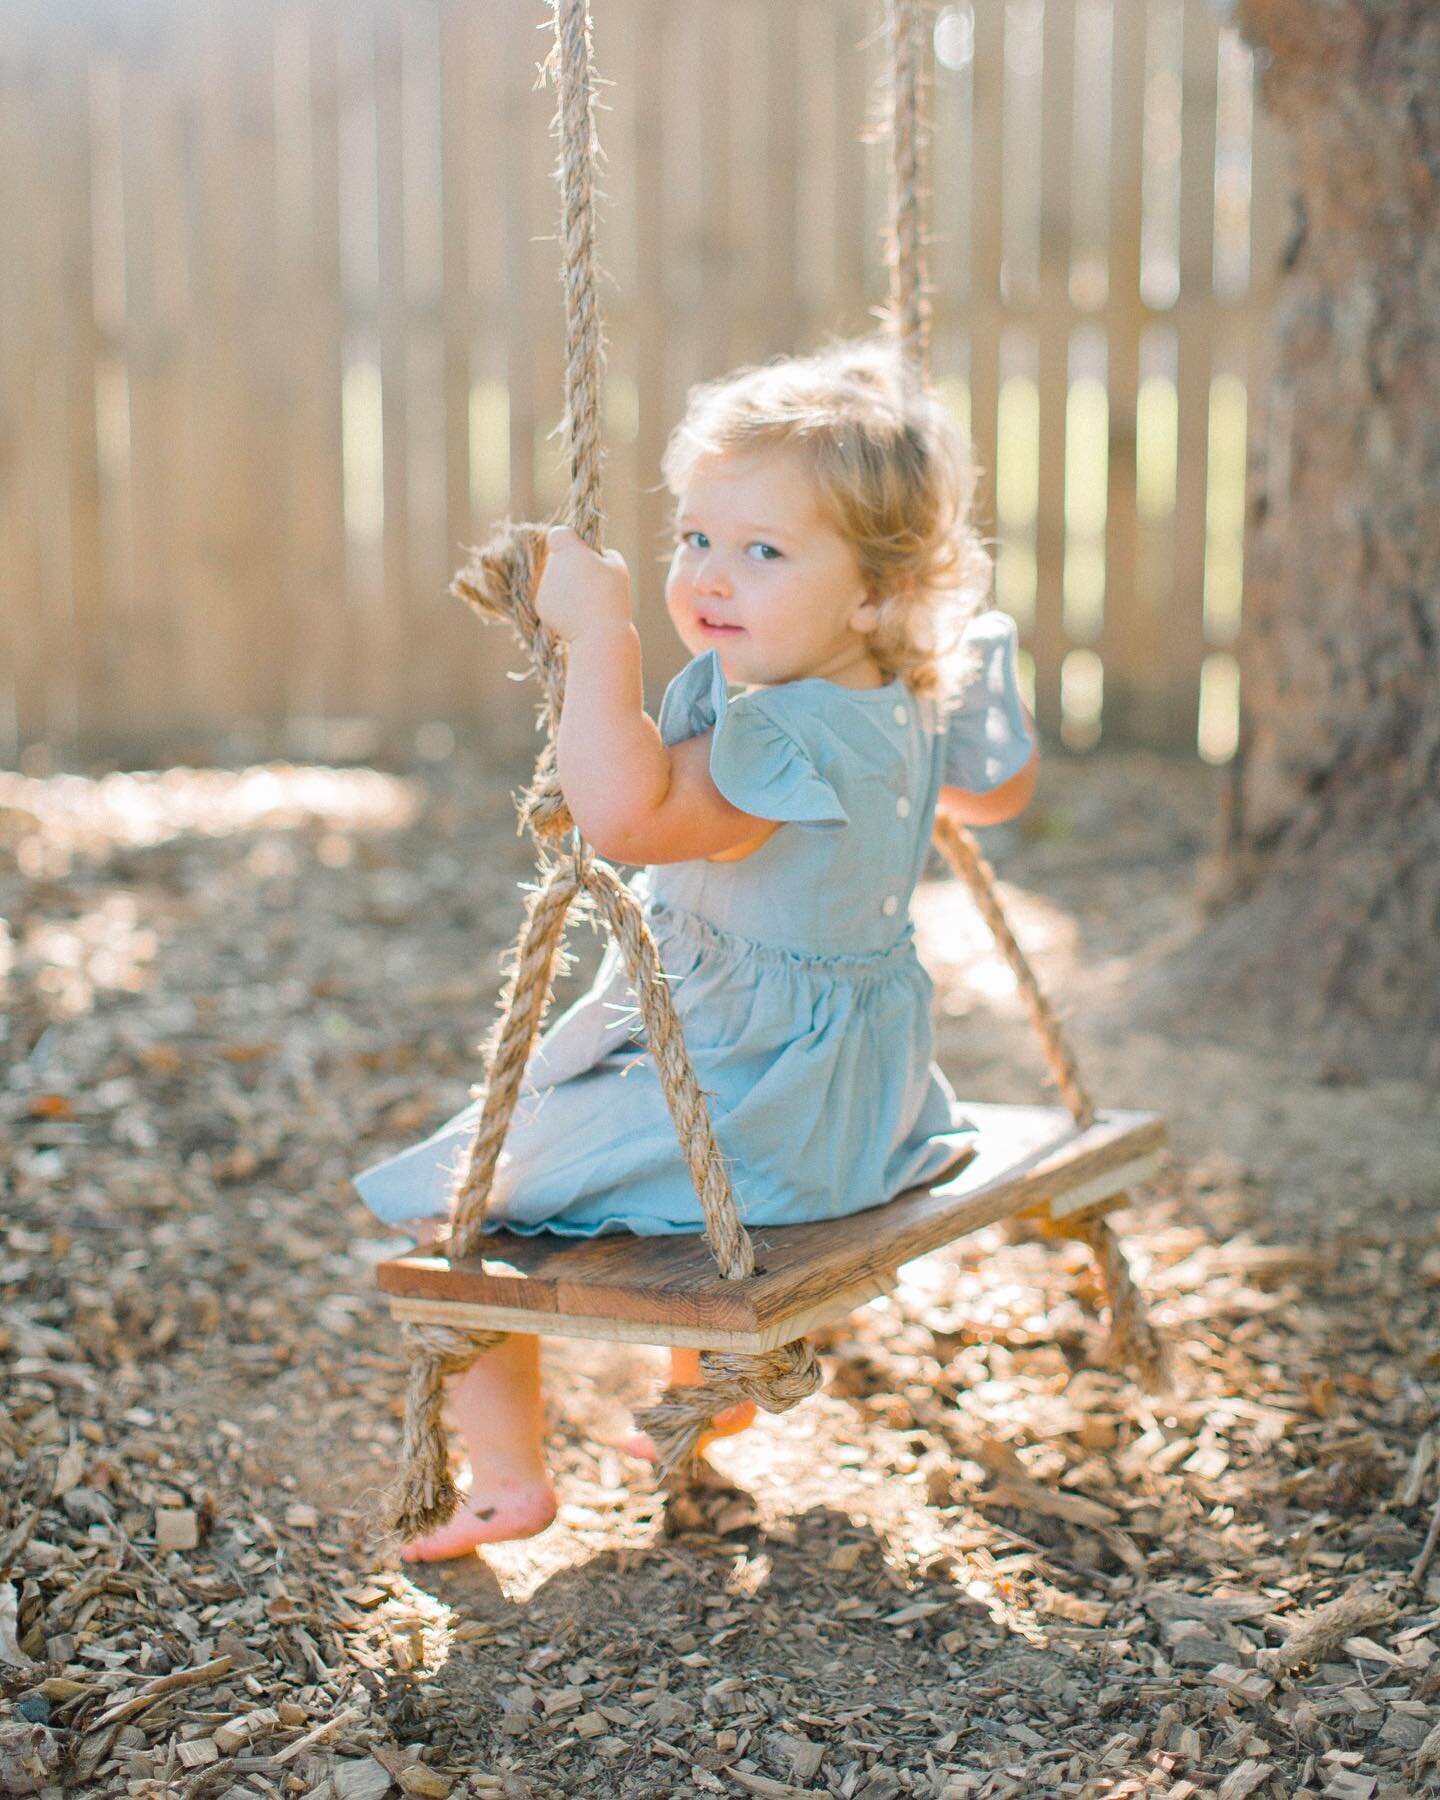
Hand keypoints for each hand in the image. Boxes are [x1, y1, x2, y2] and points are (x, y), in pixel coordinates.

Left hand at [535, 525, 631, 643]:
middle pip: (556, 558)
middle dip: (568, 565)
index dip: (568, 541)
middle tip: (589, 581)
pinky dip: (560, 603)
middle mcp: (551, 565)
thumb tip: (593, 553)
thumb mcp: (617, 566)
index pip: (558, 534)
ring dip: (565, 585)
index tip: (579, 552)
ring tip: (585, 601)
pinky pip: (550, 597)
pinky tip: (576, 612)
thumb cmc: (612, 596)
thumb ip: (602, 553)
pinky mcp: (539, 605)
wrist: (599, 634)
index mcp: (568, 550)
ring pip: (553, 579)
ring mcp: (543, 586)